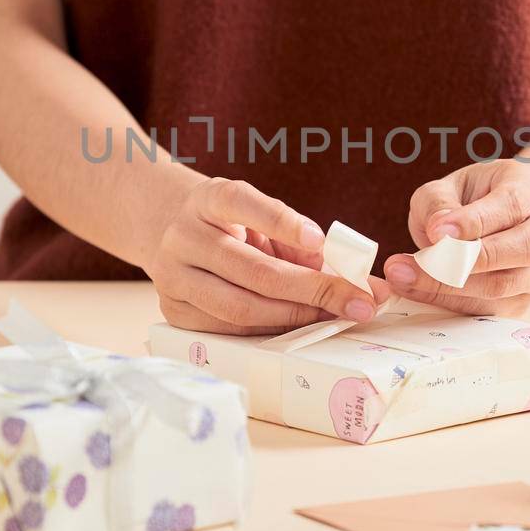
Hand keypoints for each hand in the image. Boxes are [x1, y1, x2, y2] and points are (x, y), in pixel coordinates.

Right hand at [146, 176, 382, 335]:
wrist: (176, 238)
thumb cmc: (235, 229)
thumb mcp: (262, 219)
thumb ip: (300, 240)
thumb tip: (349, 276)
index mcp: (208, 199)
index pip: (242, 202)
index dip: (282, 222)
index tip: (320, 240)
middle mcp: (184, 235)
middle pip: (252, 270)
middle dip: (312, 290)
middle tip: (357, 301)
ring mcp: (172, 275)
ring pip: (241, 307)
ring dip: (295, 316)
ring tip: (333, 316)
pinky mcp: (173, 311)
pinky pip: (230, 330)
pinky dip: (271, 331)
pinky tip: (299, 325)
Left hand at [381, 160, 529, 315]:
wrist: (518, 215)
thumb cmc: (482, 196)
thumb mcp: (454, 184)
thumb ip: (439, 202)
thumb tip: (438, 234)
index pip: (512, 205)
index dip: (474, 222)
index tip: (435, 232)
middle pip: (523, 250)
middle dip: (464, 262)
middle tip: (412, 263)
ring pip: (505, 286)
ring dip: (449, 287)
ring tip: (402, 276)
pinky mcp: (527, 300)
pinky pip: (490, 309)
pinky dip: (450, 303)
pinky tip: (416, 290)